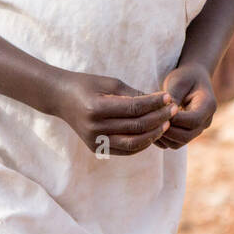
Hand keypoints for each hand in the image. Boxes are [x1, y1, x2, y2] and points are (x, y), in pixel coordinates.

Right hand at [52, 71, 176, 156]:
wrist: (60, 98)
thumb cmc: (87, 85)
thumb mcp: (110, 82)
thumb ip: (134, 94)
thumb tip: (161, 101)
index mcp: (96, 108)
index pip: (133, 108)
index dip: (154, 103)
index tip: (168, 97)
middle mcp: (95, 128)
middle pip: (136, 127)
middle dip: (159, 118)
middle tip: (173, 109)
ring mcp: (94, 141)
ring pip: (133, 143)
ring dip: (154, 134)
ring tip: (167, 123)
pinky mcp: (96, 148)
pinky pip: (125, 150)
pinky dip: (142, 143)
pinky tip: (153, 132)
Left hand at [155, 64, 216, 148]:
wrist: (193, 78)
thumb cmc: (186, 76)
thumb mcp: (178, 81)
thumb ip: (172, 97)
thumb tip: (163, 113)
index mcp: (208, 105)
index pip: (193, 121)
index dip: (175, 119)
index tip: (158, 112)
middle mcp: (206, 121)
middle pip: (186, 136)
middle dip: (167, 130)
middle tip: (150, 121)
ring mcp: (197, 130)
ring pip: (179, 143)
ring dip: (163, 136)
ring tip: (149, 124)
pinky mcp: (187, 134)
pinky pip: (174, 143)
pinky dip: (162, 139)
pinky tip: (151, 127)